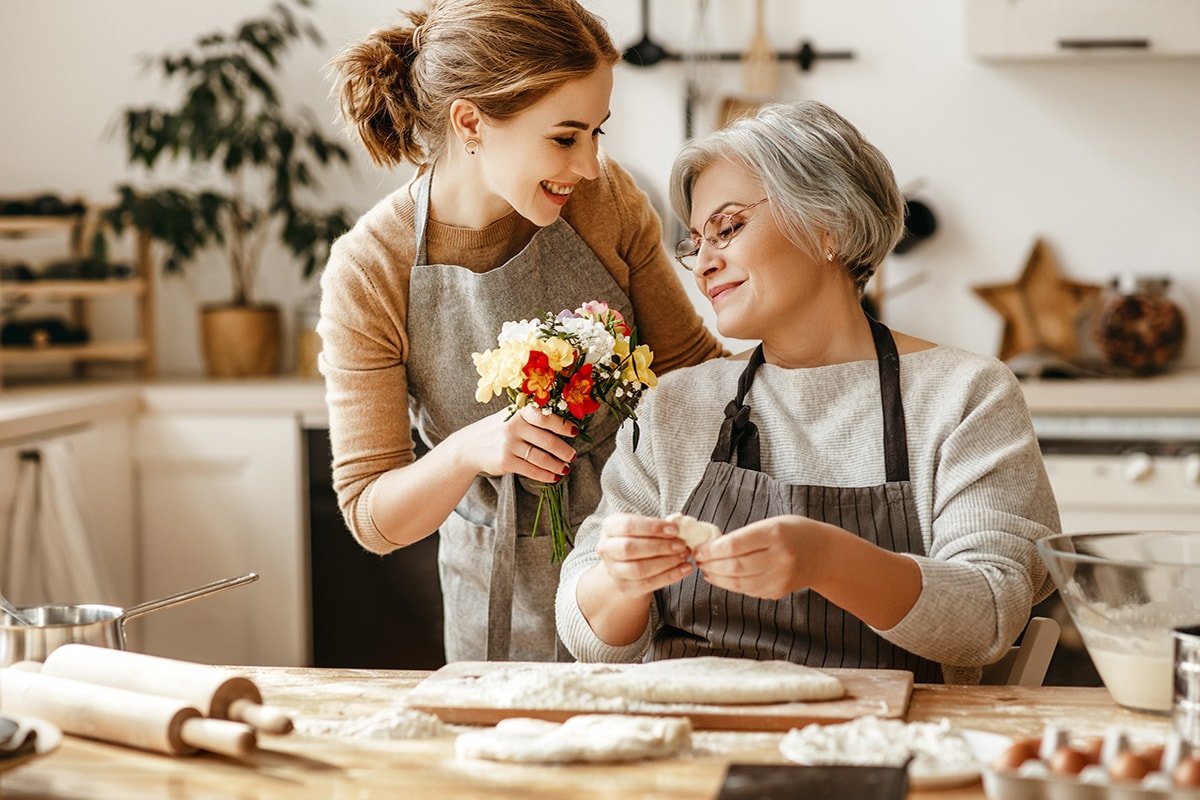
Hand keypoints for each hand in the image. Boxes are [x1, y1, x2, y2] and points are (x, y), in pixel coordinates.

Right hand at [453, 404, 576, 482]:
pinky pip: (531, 469)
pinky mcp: (505, 461)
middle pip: (547, 439)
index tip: (575, 432)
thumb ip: (533, 416)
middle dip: (564, 450)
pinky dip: (545, 475)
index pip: (545, 417)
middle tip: (573, 455)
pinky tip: (554, 477)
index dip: (562, 425)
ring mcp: (508, 444)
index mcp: (519, 411)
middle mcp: (514, 426)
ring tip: (566, 468)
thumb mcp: (512, 416)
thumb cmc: (499, 429)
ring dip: (557, 464)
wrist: (470, 446)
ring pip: (541, 457)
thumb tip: (566, 424)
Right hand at [596, 513, 692, 600]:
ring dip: (666, 563)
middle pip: (630, 549)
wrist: (627, 562)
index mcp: (610, 527)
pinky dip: (670, 576)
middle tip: (682, 545)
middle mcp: (607, 549)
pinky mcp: (626, 587)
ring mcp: (614, 571)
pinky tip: (685, 569)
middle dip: (660, 547)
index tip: (675, 529)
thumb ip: (657, 526)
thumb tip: (681, 527)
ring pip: (639, 569)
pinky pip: (648, 584)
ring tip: (684, 556)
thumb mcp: (643, 526)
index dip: (653, 528)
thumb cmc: (639, 537)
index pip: (628, 526)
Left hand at [694, 515, 829, 600]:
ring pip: (739, 583)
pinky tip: (720, 578)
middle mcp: (779, 558)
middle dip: (711, 564)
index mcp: (775, 534)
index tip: (699, 549)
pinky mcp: (777, 592)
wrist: (823, 554)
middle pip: (735, 566)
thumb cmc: (793, 532)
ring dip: (717, 577)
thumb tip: (711, 547)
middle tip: (698, 560)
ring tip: (706, 570)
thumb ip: (744, 536)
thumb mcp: (771, 524)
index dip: (712, 550)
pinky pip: (747, 590)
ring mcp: (779, 578)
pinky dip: (730, 585)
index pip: (735, 545)